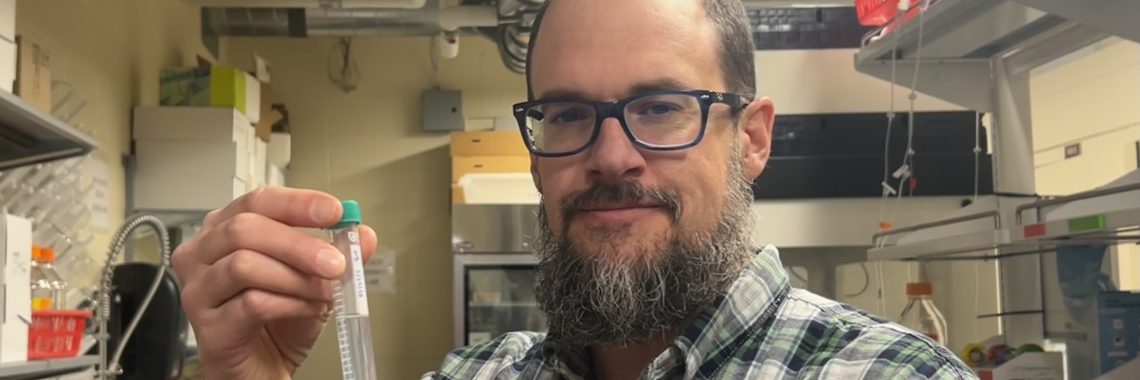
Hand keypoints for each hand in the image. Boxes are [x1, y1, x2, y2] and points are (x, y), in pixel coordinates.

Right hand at [172, 187, 377, 379]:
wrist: (261, 368)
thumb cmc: (278, 318)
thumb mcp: (316, 280)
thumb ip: (338, 254)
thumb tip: (364, 235)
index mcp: (225, 230)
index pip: (257, 201)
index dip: (297, 203)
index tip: (335, 211)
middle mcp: (201, 254)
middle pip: (245, 229)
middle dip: (298, 245)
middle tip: (336, 262)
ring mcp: (198, 290)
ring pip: (244, 265)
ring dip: (295, 278)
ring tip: (324, 294)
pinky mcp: (206, 327)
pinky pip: (249, 304)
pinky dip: (288, 305)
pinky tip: (307, 311)